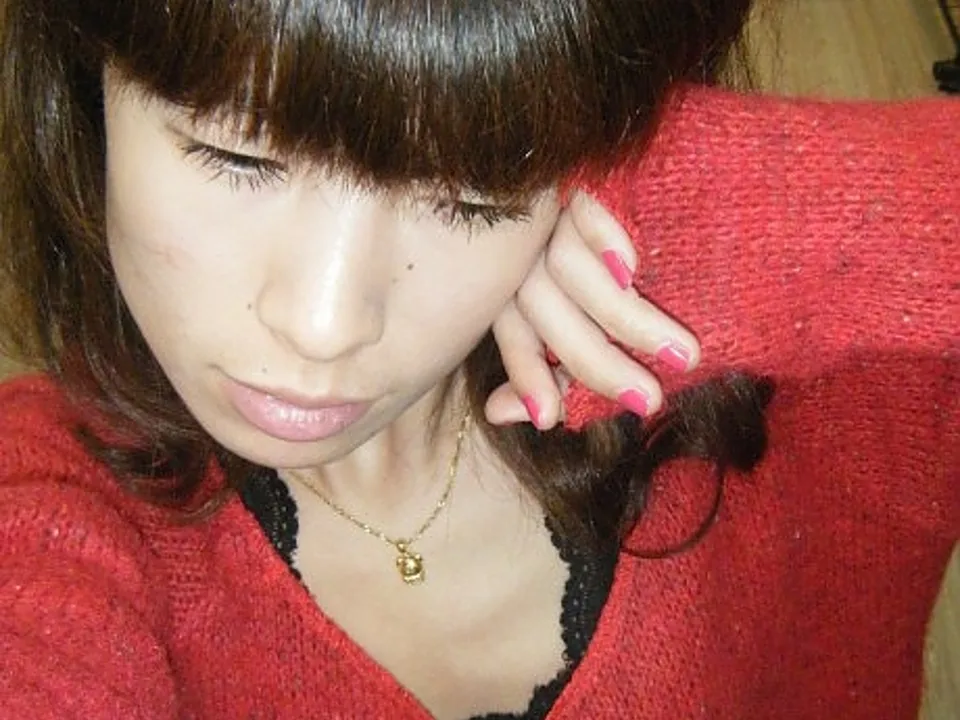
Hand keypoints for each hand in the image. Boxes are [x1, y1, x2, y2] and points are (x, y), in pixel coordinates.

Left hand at [486, 191, 700, 428]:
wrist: (672, 174)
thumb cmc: (634, 264)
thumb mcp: (588, 318)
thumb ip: (555, 365)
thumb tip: (499, 414)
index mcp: (519, 279)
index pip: (512, 328)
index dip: (526, 373)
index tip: (548, 419)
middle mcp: (528, 246)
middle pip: (541, 307)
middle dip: (594, 362)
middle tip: (649, 400)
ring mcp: (555, 208)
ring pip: (567, 269)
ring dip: (624, 319)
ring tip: (681, 354)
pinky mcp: (585, 175)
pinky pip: (586, 210)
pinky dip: (605, 240)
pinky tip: (635, 268)